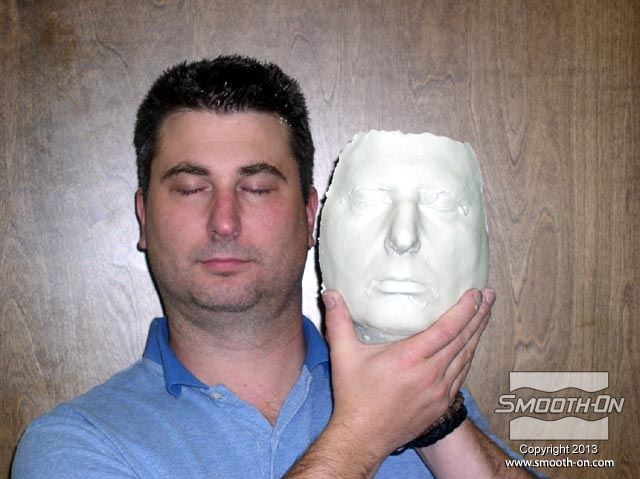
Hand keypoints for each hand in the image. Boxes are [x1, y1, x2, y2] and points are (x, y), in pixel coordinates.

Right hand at [323, 288, 494, 458]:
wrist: (363, 437)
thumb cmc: (355, 397)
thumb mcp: (344, 355)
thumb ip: (338, 321)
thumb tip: (331, 294)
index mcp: (410, 358)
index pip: (447, 328)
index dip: (465, 309)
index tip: (476, 293)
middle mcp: (430, 373)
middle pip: (464, 339)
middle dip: (479, 315)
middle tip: (490, 296)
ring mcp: (439, 390)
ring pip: (467, 357)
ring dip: (478, 334)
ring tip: (485, 315)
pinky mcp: (441, 403)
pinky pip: (462, 375)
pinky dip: (469, 357)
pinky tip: (471, 347)